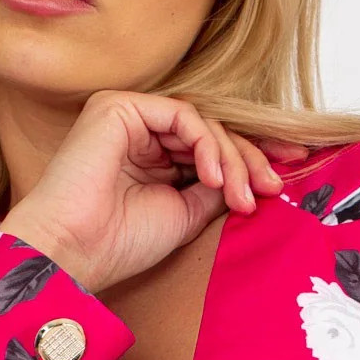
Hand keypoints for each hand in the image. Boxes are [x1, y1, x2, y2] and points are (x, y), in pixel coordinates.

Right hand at [2, 89, 310, 295]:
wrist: (73, 252)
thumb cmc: (118, 243)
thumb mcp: (185, 214)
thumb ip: (215, 188)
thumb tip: (253, 173)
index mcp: (149, 158)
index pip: (208, 148)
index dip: (250, 158)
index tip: (286, 176)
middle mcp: (138, 133)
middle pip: (210, 132)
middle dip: (249, 158)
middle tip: (272, 187)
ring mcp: (128, 117)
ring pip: (202, 123)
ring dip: (231, 159)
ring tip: (240, 197)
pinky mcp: (120, 107)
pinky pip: (183, 115)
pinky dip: (206, 144)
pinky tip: (213, 177)